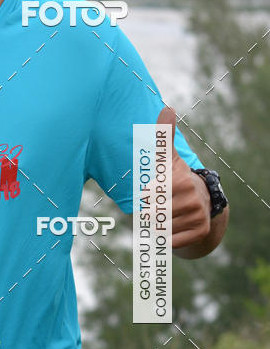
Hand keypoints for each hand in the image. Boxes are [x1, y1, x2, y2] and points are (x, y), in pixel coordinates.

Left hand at [157, 106, 210, 248]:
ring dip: (158, 224)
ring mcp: (197, 215)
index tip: (155, 190)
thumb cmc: (176, 178)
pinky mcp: (200, 231)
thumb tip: (168, 108)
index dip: (146, 197)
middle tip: (161, 204)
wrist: (202, 201)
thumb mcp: (169, 158)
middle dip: (150, 212)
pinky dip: (168, 237)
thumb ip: (164, 136)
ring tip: (169, 213)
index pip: (147, 197)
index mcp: (179, 180)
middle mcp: (191, 197)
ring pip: (160, 228)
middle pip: (152, 214)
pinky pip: (171, 240)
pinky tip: (176, 225)